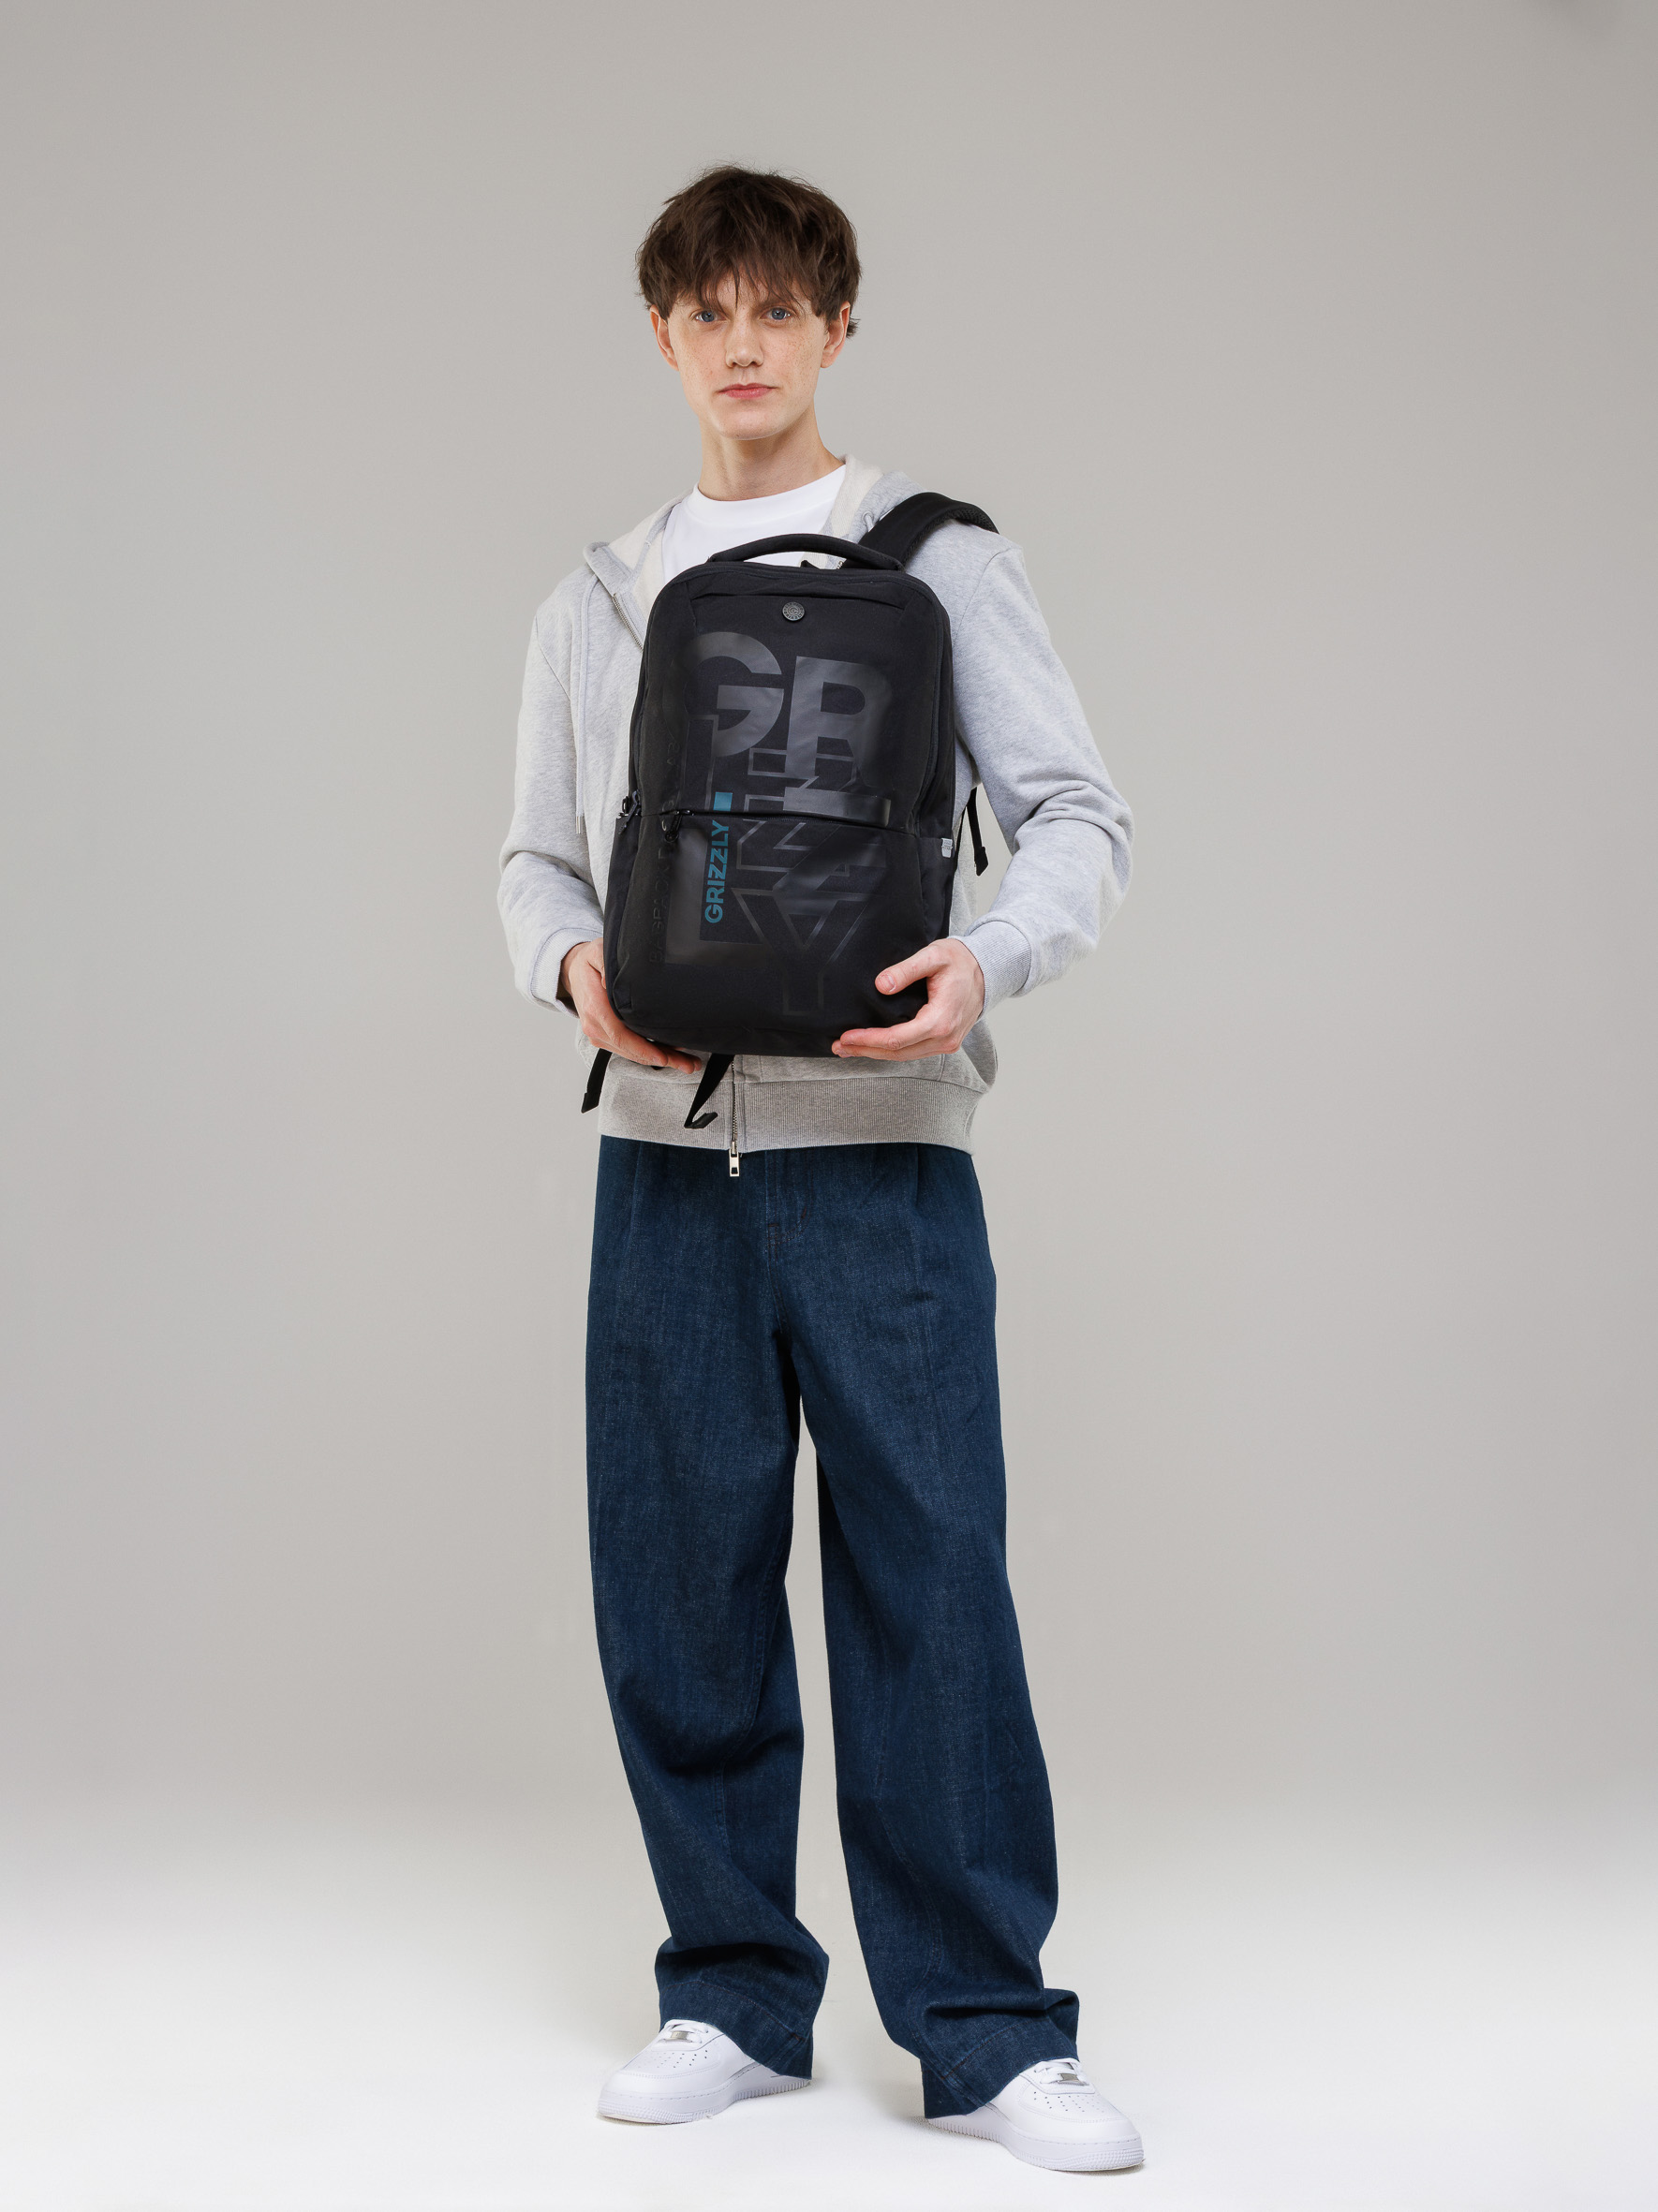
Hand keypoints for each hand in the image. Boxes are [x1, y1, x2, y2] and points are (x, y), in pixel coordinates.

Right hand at [560, 941, 700, 1072]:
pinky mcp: (604, 1036)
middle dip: (660, 1059)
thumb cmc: (589, 963)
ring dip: (659, 1059)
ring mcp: (599, 1034)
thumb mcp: (597, 953)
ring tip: (685, 1063)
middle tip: (688, 1064)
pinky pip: (628, 1049)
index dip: (643, 1049)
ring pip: (631, 1053)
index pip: (621, 1036)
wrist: (573, 970)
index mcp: (595, 1008)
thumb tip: (611, 980)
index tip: (663, 1056)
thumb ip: (606, 964)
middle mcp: (595, 1026)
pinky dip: (648, 1054)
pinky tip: (670, 1055)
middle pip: (631, 1050)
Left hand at [831, 938, 985, 1061]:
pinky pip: (913, 1052)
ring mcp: (947, 1043)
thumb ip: (906, 969)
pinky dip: (892, 1050)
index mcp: (941, 1020)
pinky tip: (874, 1046)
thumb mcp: (933, 956)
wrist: (988, 970)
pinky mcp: (945, 1042)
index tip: (846, 1035)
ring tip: (849, 1049)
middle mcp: (945, 1038)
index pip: (897, 1038)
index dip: (869, 1039)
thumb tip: (881, 984)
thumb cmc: (961, 961)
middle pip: (898, 1052)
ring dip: (876, 1053)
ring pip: (905, 1056)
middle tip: (838, 1046)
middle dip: (866, 1050)